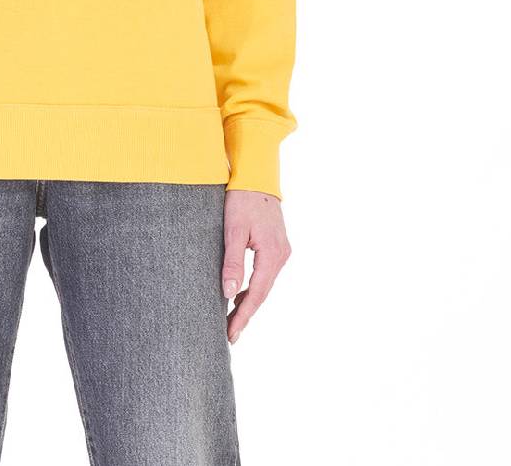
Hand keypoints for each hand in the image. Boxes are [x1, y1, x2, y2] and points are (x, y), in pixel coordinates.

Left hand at [221, 188, 290, 343]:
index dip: (243, 316)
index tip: (231, 334)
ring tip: (231, 319)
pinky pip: (265, 272)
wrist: (256, 175)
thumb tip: (230, 294)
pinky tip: (240, 293)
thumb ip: (232, 262)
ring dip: (249, 300)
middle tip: (229, 334)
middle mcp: (281, 255)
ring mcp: (281, 250)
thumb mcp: (233, 230)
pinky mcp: (276, 245)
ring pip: (264, 283)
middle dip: (245, 313)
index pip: (257, 294)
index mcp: (272, 254)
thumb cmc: (242, 199)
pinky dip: (253, 286)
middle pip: (262, 292)